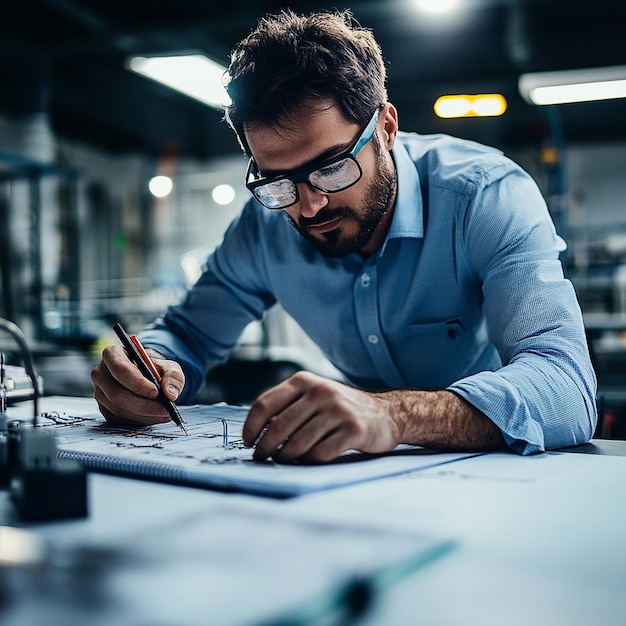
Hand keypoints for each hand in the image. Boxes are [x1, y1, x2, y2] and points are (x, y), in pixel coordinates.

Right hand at [91, 345, 184, 425]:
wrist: (147, 378)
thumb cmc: (155, 369)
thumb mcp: (169, 367)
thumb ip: (174, 376)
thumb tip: (170, 394)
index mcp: (113, 354)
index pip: (120, 369)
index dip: (137, 383)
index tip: (156, 392)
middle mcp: (101, 373)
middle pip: (117, 394)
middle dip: (143, 405)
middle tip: (165, 410)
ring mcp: (99, 392)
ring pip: (119, 410)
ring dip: (144, 415)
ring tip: (164, 413)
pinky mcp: (104, 408)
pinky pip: (119, 420)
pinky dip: (139, 421)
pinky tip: (154, 416)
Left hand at [243, 371, 400, 462]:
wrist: (387, 414)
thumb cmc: (341, 409)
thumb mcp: (314, 396)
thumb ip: (288, 406)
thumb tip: (255, 431)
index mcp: (305, 381)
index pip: (265, 403)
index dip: (251, 427)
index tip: (248, 442)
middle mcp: (321, 392)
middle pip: (279, 426)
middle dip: (265, 447)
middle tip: (261, 457)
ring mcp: (339, 410)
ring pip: (298, 443)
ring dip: (286, 456)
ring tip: (283, 459)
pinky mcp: (354, 430)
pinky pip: (320, 453)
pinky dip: (309, 461)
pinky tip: (308, 460)